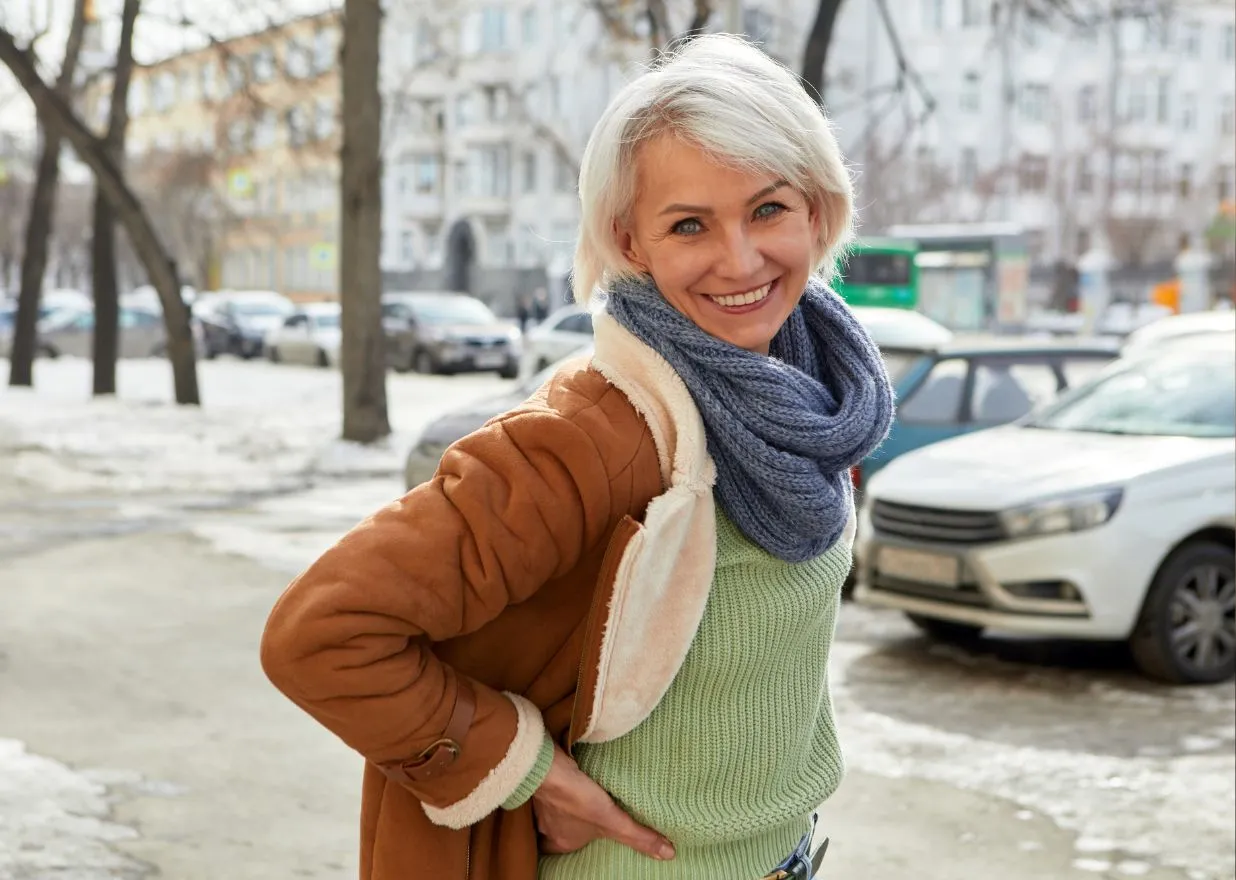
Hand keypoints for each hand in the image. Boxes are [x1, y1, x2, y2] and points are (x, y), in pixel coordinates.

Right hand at [531, 742, 674, 860]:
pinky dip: (562, 784)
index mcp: (563, 842)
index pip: (565, 850)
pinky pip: (553, 788)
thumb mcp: (613, 821)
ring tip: (586, 794)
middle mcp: (550, 826)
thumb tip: (668, 854)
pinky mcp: (542, 782)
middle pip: (562, 829)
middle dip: (574, 823)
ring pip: (556, 809)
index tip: (589, 837)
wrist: (546, 768)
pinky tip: (575, 774)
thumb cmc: (577, 799)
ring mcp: (543, 804)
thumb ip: (638, 837)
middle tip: (589, 815)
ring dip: (568, 803)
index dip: (576, 844)